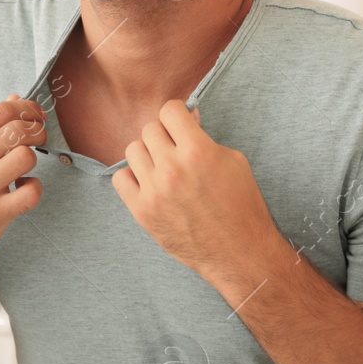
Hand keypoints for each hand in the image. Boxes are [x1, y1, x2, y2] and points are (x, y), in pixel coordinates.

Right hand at [0, 95, 46, 269]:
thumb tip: (16, 98)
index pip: (2, 112)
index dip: (28, 109)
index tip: (37, 116)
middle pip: (17, 130)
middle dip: (37, 130)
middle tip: (39, 137)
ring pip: (25, 157)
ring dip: (32, 158)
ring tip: (24, 165)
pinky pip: (31, 192)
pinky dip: (34, 188)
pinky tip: (22, 188)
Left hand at [111, 100, 279, 281]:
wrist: (239, 252)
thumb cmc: (242, 206)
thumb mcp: (234, 161)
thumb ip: (204, 138)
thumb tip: (186, 119)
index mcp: (198, 151)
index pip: (169, 110)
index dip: (177, 115)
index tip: (182, 124)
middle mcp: (172, 168)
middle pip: (149, 129)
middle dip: (164, 134)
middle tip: (175, 148)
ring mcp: (154, 191)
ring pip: (133, 150)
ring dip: (148, 154)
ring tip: (163, 167)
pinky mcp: (142, 211)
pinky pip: (120, 178)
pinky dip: (132, 177)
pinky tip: (149, 183)